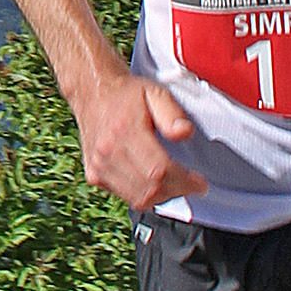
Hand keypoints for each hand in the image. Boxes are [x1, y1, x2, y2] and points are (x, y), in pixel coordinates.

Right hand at [75, 65, 208, 206]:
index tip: (199, 183)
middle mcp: (108, 151)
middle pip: (150, 188)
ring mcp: (99, 166)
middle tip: (190, 185)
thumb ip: (172, 113)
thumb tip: (185, 133)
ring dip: (162, 197)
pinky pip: (125, 197)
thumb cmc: (124, 94)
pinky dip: (143, 195)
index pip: (159, 170)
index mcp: (125, 130)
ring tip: (174, 185)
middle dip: (177, 191)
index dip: (184, 182)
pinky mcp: (94, 174)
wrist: (91, 92)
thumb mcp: (155, 92)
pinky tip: (152, 182)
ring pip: (138, 199)